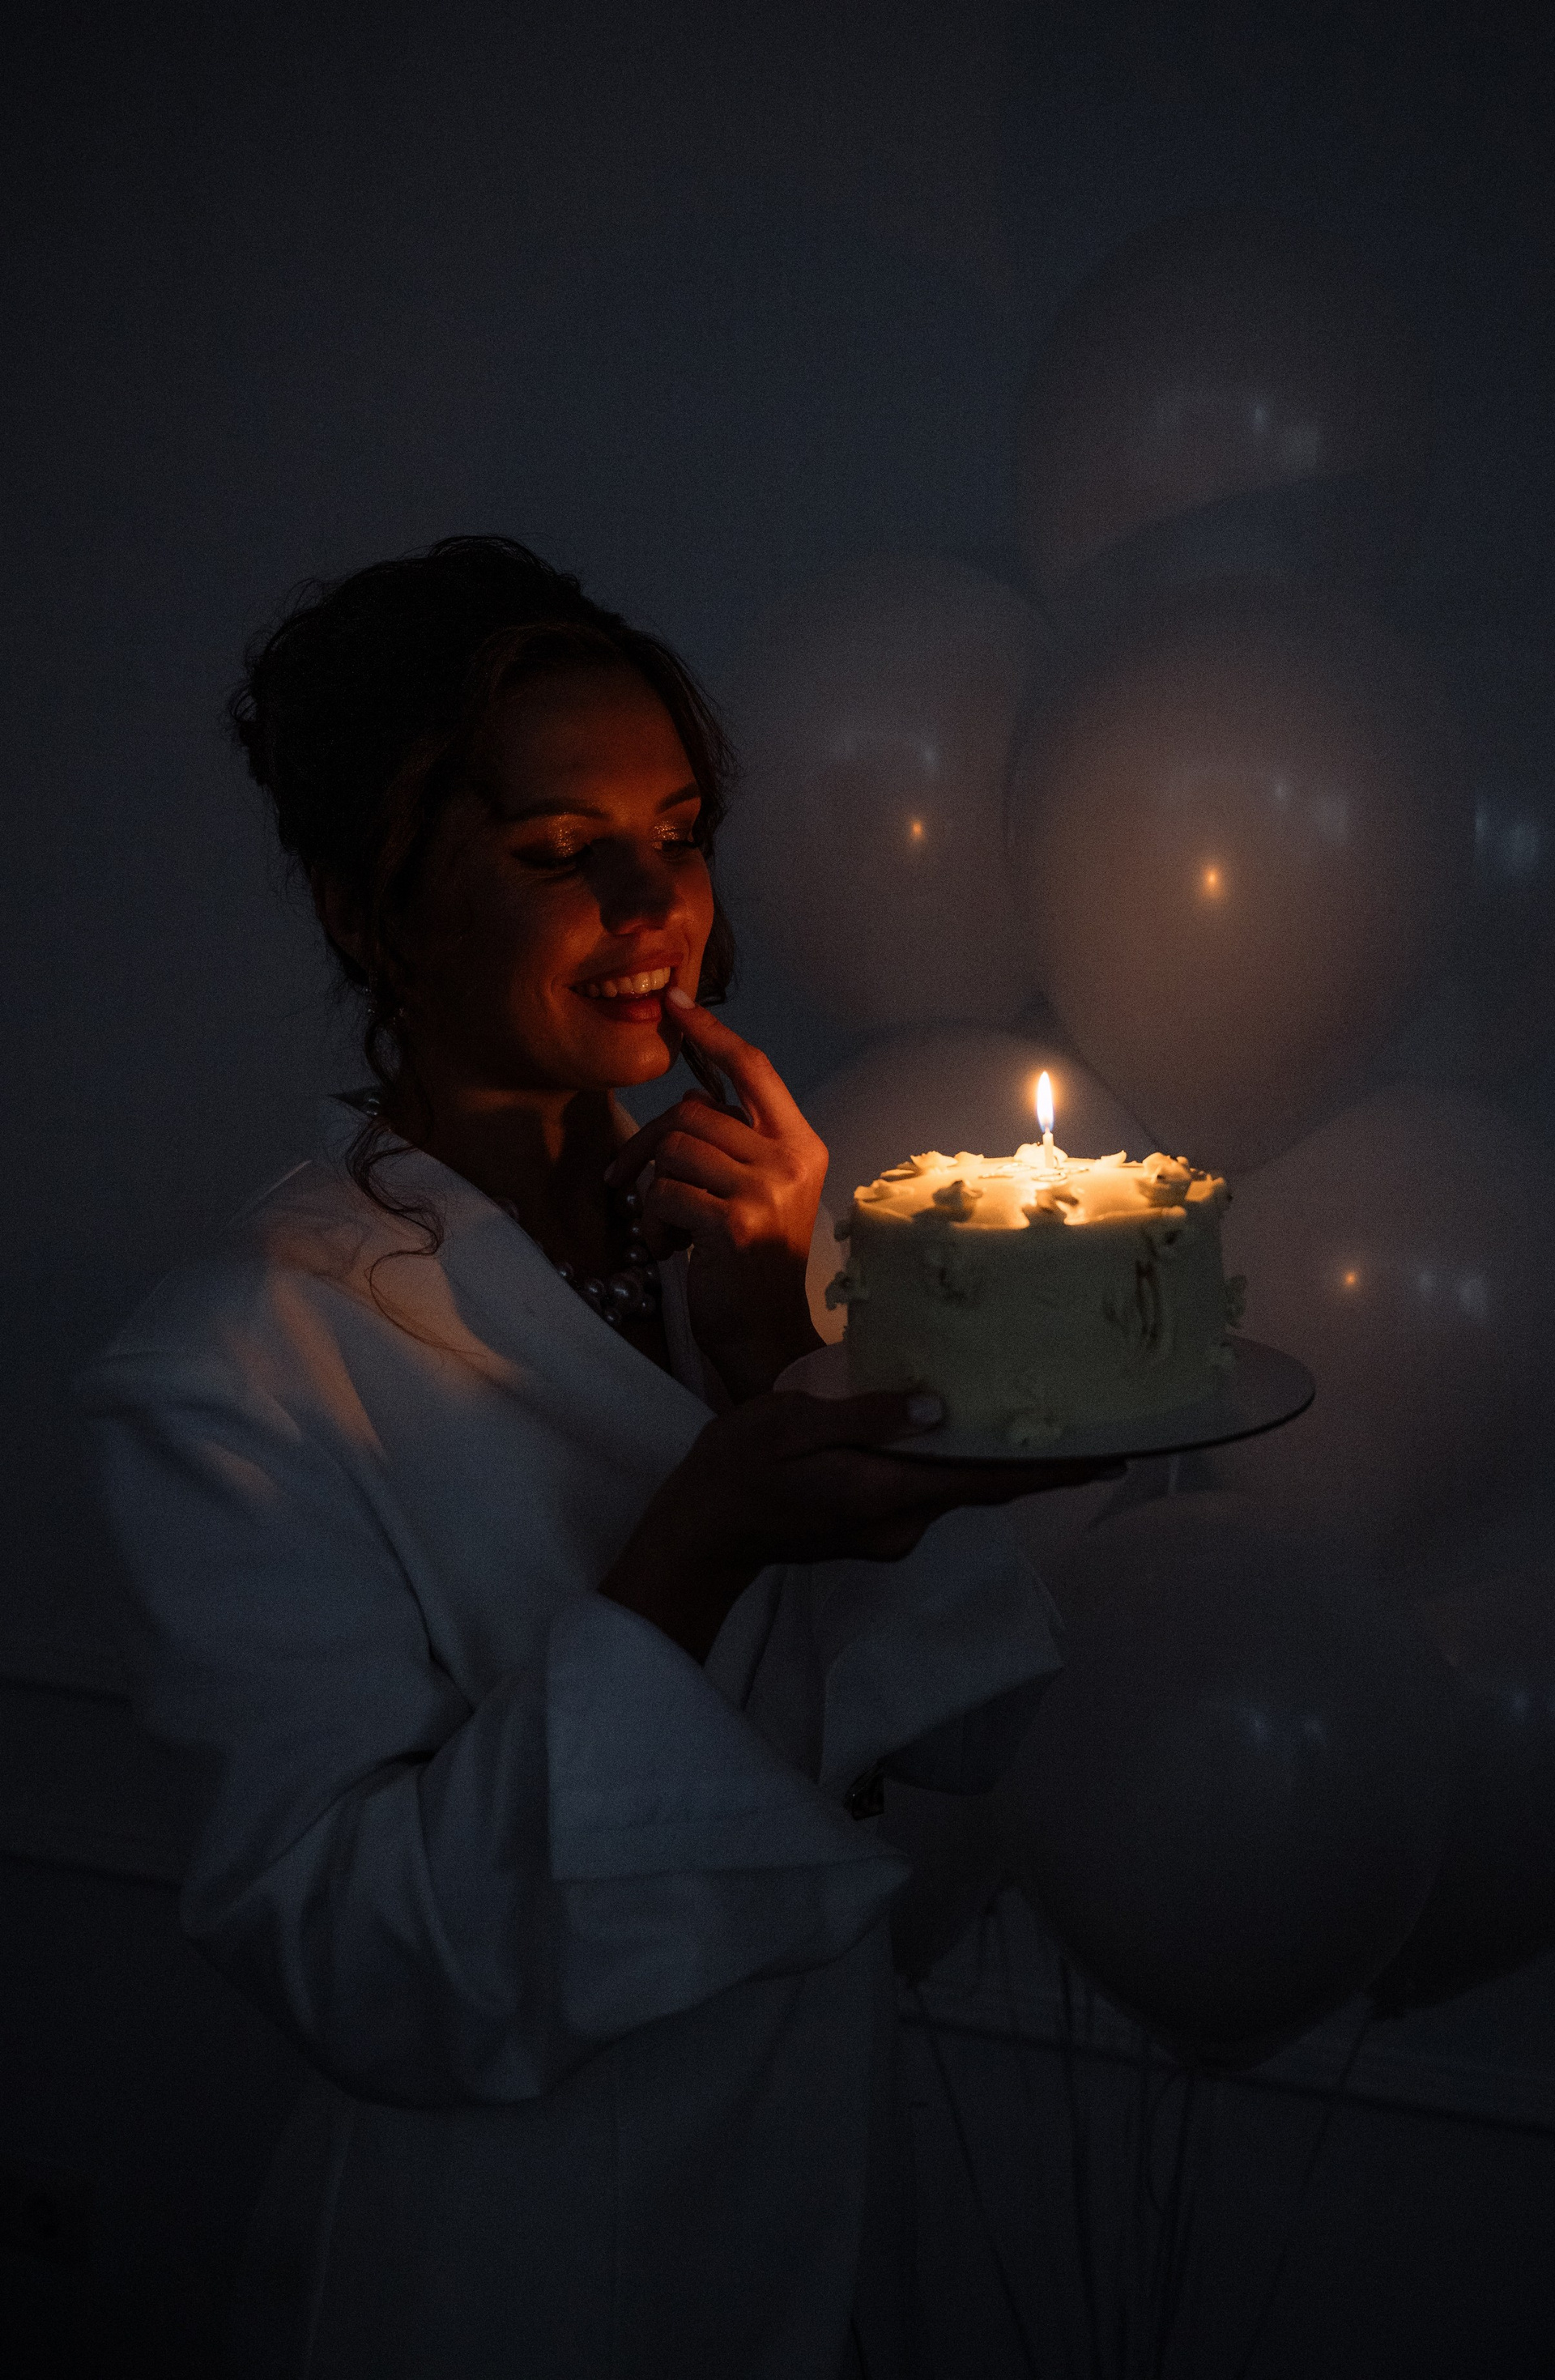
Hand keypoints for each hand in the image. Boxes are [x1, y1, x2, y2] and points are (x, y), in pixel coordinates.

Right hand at [599, 1386, 1121, 1661]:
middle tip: (1089, 1421)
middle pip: (984, 1487)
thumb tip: (940, 1408)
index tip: (1111, 1456)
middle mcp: (902, 1523)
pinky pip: (930, 1488)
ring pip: (957, 1487)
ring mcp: (890, 1531)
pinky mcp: (876, 1525)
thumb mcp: (795, 1424)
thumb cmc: (740, 1469)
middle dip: (1036, 1459)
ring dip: (993, 1458)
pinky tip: (959, 1427)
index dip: (1052, 1470)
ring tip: (1033, 1411)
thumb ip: (868, 1416)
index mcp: (887, 1494)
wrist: (702, 1530)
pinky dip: (954, 1462)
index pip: (988, 1482)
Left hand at [606, 991, 827, 1399]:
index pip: (754, 1067)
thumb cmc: (750, 1262)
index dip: (711, 1031)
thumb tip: (692, 1095)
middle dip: (650, 1142)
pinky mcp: (735, 1222)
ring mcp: (767, 1190)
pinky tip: (673, 1247)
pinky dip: (652, 1220)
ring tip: (668, 1224)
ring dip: (652, 1187)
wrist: (766, 1335)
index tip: (675, 1001)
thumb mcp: (759, 1189)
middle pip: (695, 1110)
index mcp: (802, 1143)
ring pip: (674, 1148)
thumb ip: (736, 1140)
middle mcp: (792, 1159)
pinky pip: (663, 1192)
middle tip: (629, 1179)